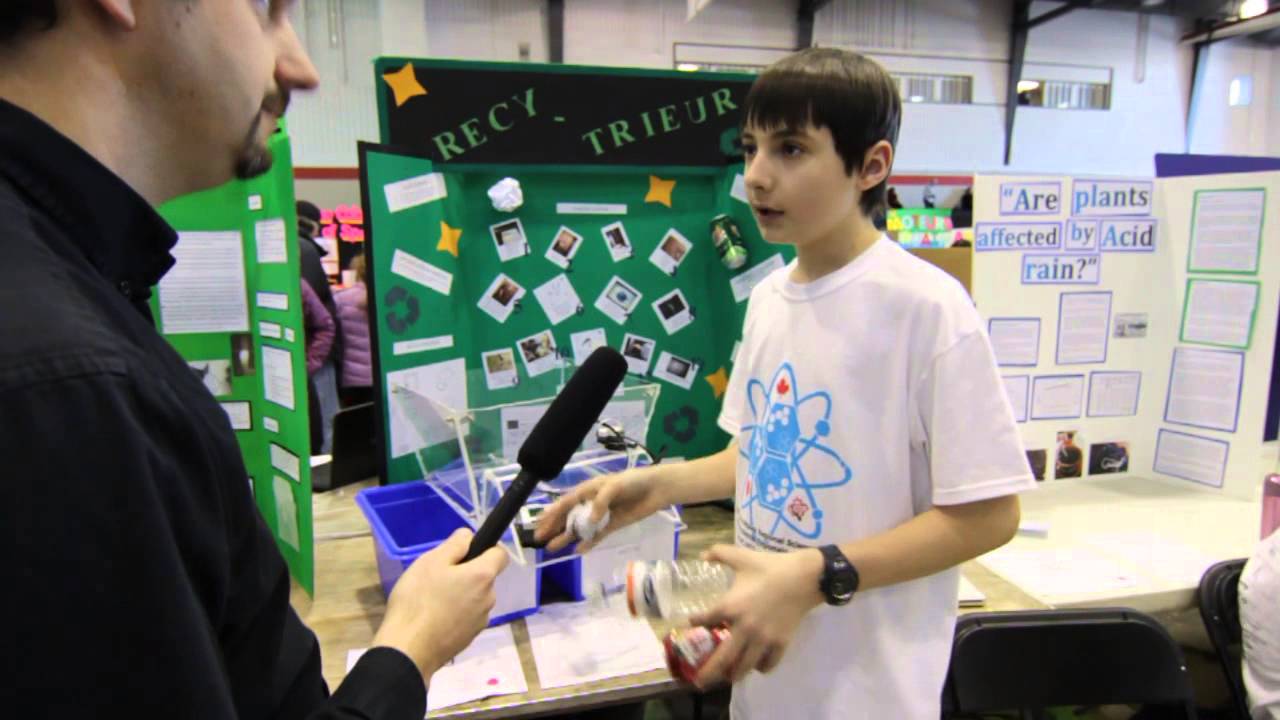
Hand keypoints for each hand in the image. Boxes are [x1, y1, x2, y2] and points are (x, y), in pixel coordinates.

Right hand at [372, 528, 508, 677]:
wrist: (409, 650)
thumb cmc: (418, 600)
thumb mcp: (431, 562)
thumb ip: (454, 545)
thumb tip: (469, 536)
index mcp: (483, 577)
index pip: (501, 554)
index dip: (486, 548)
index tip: (465, 552)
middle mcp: (489, 599)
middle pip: (485, 577)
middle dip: (467, 573)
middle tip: (438, 576)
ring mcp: (480, 621)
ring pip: (475, 598)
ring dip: (461, 594)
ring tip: (431, 599)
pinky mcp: (469, 638)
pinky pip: (467, 616)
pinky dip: (455, 614)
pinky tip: (433, 618)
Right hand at [534, 468, 667, 552]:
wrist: (655, 489)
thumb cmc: (633, 482)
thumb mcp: (614, 486)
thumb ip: (600, 502)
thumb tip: (589, 521)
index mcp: (588, 490)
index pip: (565, 503)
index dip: (551, 513)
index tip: (538, 523)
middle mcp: (591, 503)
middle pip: (568, 517)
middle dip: (553, 527)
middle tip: (539, 539)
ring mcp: (601, 516)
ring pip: (579, 528)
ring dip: (566, 537)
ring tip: (551, 548)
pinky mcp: (612, 525)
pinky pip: (596, 536)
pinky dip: (587, 543)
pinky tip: (577, 551)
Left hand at [687, 545, 824, 688]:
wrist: (803, 577)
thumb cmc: (770, 566)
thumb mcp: (742, 556)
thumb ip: (720, 553)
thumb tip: (703, 555)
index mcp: (730, 606)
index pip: (705, 620)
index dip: (696, 623)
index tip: (691, 624)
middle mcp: (743, 628)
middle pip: (722, 658)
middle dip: (709, 673)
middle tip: (698, 683)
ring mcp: (763, 639)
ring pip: (745, 666)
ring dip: (734, 674)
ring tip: (728, 677)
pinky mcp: (780, 643)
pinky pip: (768, 664)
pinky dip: (761, 667)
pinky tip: (757, 665)